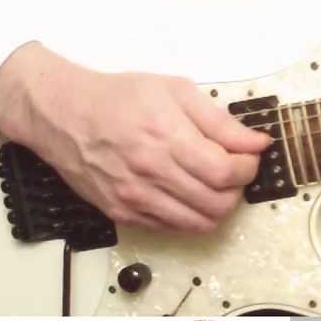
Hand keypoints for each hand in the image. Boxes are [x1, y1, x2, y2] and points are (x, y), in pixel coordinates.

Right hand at [0, 43, 270, 232]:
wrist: (62, 115)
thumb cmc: (119, 98)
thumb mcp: (176, 92)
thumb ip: (221, 122)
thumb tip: (258, 143)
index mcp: (167, 138)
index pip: (226, 172)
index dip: (249, 168)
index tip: (250, 157)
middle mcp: (150, 173)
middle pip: (219, 203)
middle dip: (238, 188)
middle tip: (234, 170)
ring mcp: (134, 198)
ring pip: (200, 223)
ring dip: (218, 206)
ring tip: (213, 184)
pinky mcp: (122, 214)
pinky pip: (173, 228)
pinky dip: (191, 215)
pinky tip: (187, 192)